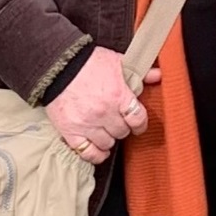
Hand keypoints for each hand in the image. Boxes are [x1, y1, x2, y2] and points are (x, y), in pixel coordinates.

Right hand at [45, 48, 154, 164]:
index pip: (138, 119)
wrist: (57, 65)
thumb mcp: (117, 62)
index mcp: (117, 94)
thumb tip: (158, 75)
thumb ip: (139, 73)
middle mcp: (104, 112)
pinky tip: (98, 149)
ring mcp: (87, 124)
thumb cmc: (88, 62)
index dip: (140, 123)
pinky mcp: (71, 131)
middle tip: (117, 121)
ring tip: (105, 130)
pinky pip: (88, 153)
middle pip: (122, 132)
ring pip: (107, 143)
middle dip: (122, 126)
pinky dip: (95, 154)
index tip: (138, 124)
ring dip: (109, 138)